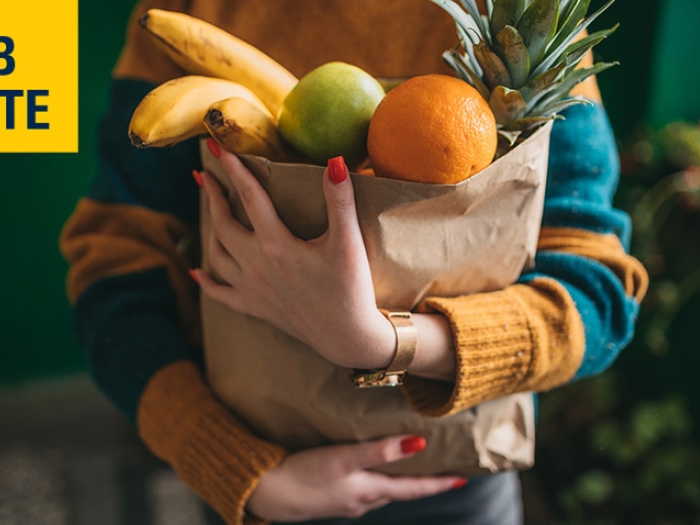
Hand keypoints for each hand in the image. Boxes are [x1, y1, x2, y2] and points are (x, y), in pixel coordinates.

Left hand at [193, 144, 394, 369]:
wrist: (348, 337)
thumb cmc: (351, 289)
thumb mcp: (348, 243)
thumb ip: (340, 201)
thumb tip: (335, 161)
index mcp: (277, 246)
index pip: (250, 198)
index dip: (234, 169)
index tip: (217, 148)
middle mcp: (257, 266)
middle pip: (223, 225)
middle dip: (212, 197)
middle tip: (204, 175)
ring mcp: (252, 289)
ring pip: (217, 254)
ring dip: (210, 229)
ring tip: (210, 211)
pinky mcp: (255, 308)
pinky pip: (221, 294)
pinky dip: (206, 280)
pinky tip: (196, 272)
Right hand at [246, 435, 466, 521]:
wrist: (265, 492)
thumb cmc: (304, 474)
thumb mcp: (343, 459)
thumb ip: (380, 451)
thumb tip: (419, 444)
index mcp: (369, 491)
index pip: (414, 489)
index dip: (438, 484)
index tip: (462, 479)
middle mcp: (362, 501)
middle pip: (401, 492)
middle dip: (423, 484)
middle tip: (443, 474)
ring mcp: (346, 502)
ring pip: (382, 492)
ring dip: (401, 483)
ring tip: (413, 470)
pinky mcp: (331, 498)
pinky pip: (364, 490)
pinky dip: (377, 481)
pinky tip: (369, 472)